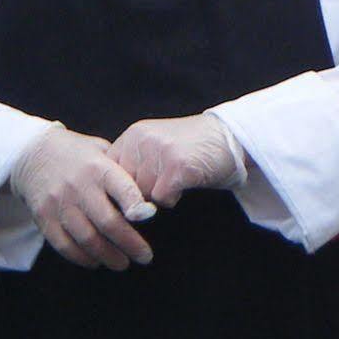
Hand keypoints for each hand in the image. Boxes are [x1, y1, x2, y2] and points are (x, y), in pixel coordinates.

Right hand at [10, 126, 154, 269]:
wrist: (33, 153)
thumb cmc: (80, 155)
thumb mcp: (103, 150)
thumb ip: (123, 172)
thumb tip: (150, 198)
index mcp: (99, 167)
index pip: (122, 189)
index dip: (137, 206)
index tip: (151, 218)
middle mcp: (79, 186)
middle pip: (108, 222)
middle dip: (130, 244)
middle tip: (145, 257)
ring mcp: (59, 203)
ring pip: (87, 239)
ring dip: (108, 256)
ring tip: (122, 263)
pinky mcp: (44, 218)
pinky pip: (65, 246)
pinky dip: (83, 258)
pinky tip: (96, 261)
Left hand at [108, 113, 246, 207]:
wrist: (231, 138)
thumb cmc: (192, 149)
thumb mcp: (155, 148)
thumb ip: (133, 166)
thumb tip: (114, 203)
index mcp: (133, 135)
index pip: (107, 173)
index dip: (119, 189)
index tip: (132, 194)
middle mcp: (142, 139)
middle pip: (124, 188)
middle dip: (141, 193)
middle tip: (162, 182)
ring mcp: (159, 151)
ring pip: (142, 195)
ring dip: (158, 195)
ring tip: (175, 179)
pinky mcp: (177, 165)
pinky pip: (162, 199)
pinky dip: (173, 198)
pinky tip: (185, 183)